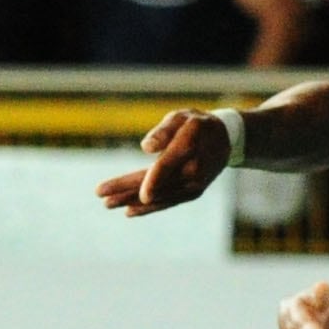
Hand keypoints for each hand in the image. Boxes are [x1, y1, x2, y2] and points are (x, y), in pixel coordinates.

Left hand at [98, 108, 230, 216]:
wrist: (226, 140)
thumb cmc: (198, 124)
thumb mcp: (182, 117)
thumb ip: (164, 131)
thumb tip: (145, 148)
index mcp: (190, 145)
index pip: (167, 165)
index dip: (151, 180)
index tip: (135, 193)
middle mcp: (195, 170)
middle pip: (158, 184)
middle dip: (128, 191)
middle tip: (102, 196)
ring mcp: (195, 184)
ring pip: (160, 196)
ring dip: (133, 201)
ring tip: (108, 203)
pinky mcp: (193, 192)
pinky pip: (168, 201)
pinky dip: (149, 208)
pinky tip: (129, 211)